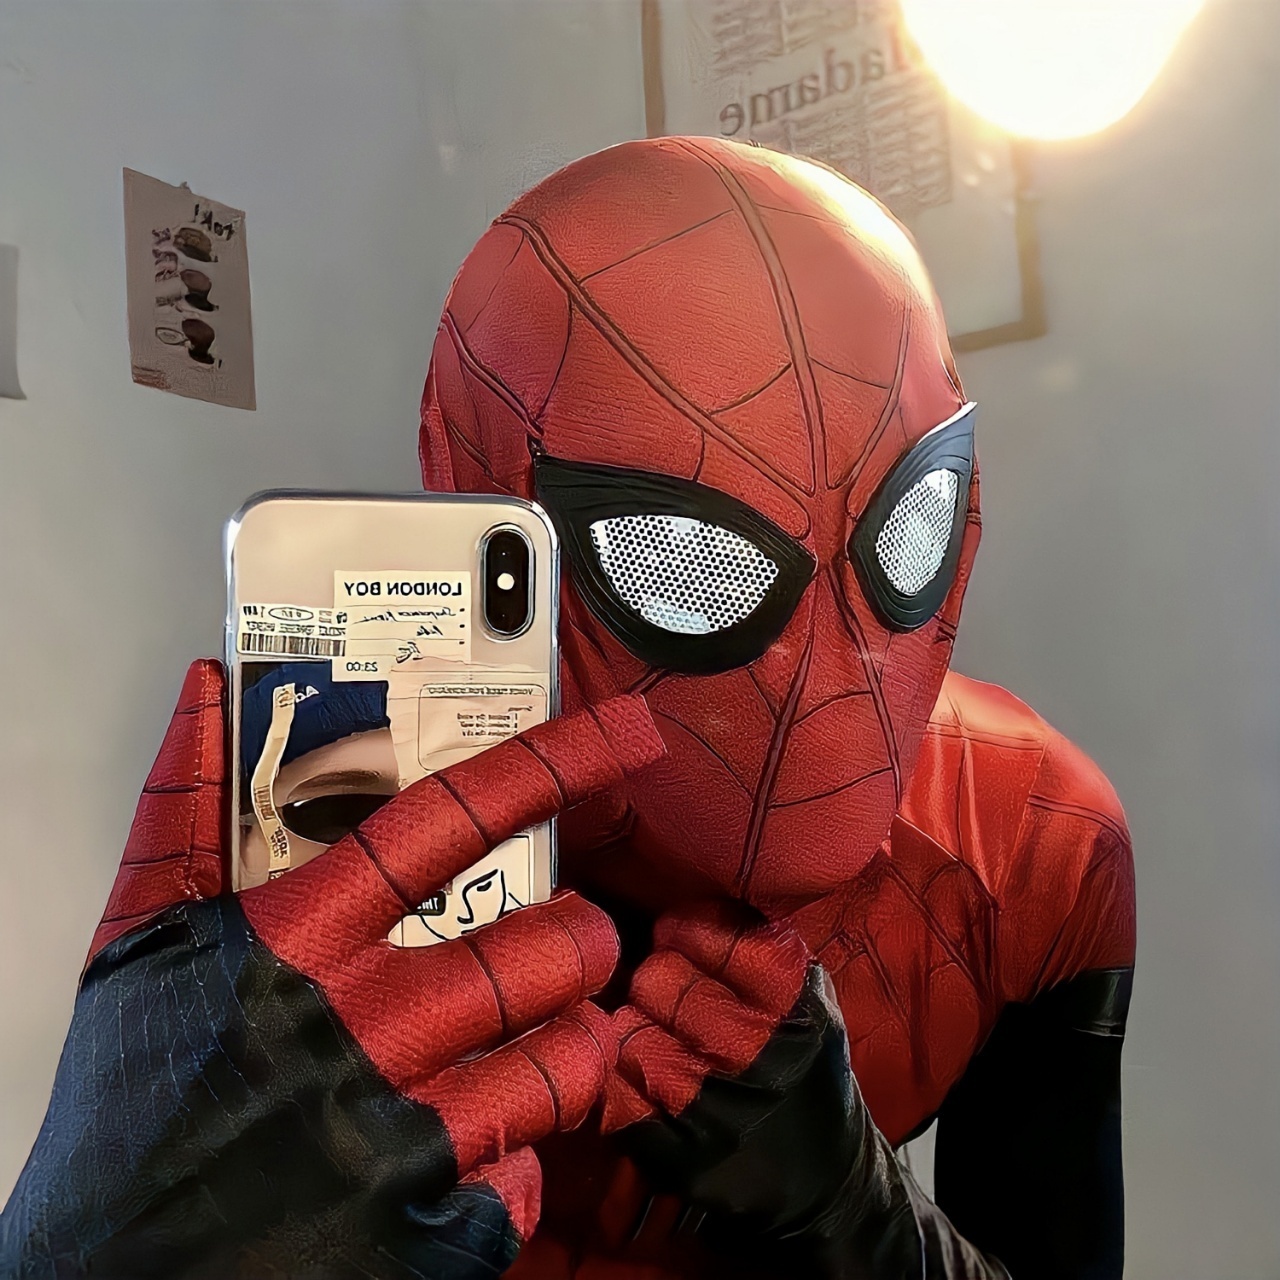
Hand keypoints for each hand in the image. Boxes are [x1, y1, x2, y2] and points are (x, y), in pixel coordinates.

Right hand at [0, 659, 663, 1279]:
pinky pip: (532, 1178)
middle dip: (582, 939)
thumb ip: (181, 810)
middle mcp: (365, 1031)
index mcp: (298, 945)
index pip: (448, 824)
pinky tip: (473, 1155)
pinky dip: (516, 1161)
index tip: (628, 738)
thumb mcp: (137, 945)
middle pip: (544, 949)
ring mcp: (408, 1137)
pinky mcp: (436, 1228)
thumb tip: (207, 691)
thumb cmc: (130, 1107)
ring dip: (575, 1043)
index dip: (549, 767)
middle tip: (571, 940)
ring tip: (544, 1037)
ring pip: (567, 1060)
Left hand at [604, 901, 1007, 1278]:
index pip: (704, 930)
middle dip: (658, 981)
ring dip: (638, 1031)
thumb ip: (759, 944)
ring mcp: (711, 1105)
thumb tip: (691, 902)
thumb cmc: (806, 1071)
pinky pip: (614, 1089)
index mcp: (791, 998)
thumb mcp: (810, 998)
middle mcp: (753, 1048)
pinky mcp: (676, 1154)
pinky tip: (649, 1082)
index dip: (684, 930)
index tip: (679, 937)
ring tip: (665, 1040)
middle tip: (673, 996)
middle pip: (655, 977)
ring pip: (628, 1032)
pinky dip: (623, 1081)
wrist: (828, 1185)